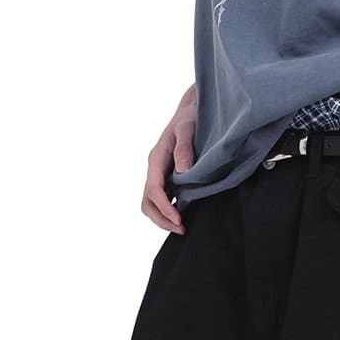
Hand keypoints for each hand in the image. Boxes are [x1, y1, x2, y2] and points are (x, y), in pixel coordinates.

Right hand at [142, 85, 197, 232]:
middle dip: (161, 218)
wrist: (191, 110)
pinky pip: (162, 197)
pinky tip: (184, 214)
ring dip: (163, 217)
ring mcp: (160, 173)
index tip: (178, 220)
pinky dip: (169, 209)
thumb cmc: (190, 117)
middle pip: (147, 201)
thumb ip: (185, 147)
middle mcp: (154, 168)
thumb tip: (183, 170)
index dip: (165, 208)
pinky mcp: (167, 176)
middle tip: (181, 229)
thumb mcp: (188, 128)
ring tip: (181, 227)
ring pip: (152, 202)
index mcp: (156, 158)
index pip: (154, 190)